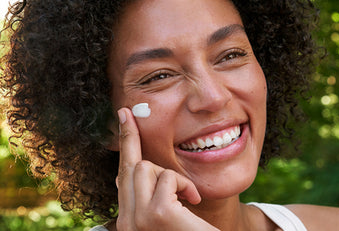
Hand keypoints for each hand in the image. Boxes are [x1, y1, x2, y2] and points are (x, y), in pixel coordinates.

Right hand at [115, 108, 218, 230]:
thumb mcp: (167, 217)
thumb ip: (151, 197)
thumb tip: (141, 168)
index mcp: (128, 222)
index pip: (120, 177)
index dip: (123, 146)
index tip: (124, 118)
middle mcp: (126, 222)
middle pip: (129, 168)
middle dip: (134, 141)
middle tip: (132, 117)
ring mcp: (138, 220)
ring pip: (145, 168)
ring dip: (172, 176)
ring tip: (187, 197)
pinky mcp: (157, 215)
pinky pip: (169, 178)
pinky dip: (185, 185)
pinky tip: (194, 202)